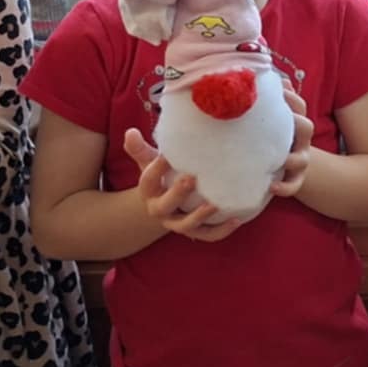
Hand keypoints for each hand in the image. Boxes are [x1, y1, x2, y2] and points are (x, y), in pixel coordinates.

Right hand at [122, 127, 244, 241]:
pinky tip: (236, 220)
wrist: (166, 204)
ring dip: (200, 216)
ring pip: (186, 225)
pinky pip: (208, 235)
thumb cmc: (162, 176)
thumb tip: (131, 132)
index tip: (165, 155)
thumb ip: (141, 149)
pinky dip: (221, 230)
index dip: (156, 169)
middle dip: (178, 193)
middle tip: (191, 178)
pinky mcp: (195, 232)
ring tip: (214, 204)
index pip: (148, 181)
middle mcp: (160, 210)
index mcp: (148, 192)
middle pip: (165, 205)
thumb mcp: (149, 162)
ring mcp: (177, 223)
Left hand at [269, 82, 314, 200]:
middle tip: (284, 119)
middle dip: (297, 122)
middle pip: (306, 127)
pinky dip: (285, 187)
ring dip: (292, 157)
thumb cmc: (274, 135)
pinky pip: (294, 185)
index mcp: (295, 120)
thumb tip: (259, 73)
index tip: (277, 91)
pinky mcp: (294, 179)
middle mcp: (301, 139)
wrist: (288, 165)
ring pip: (302, 159)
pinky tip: (272, 187)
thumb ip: (271, 98)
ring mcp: (299, 159)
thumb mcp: (275, 117)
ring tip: (280, 158)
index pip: (299, 105)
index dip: (291, 97)